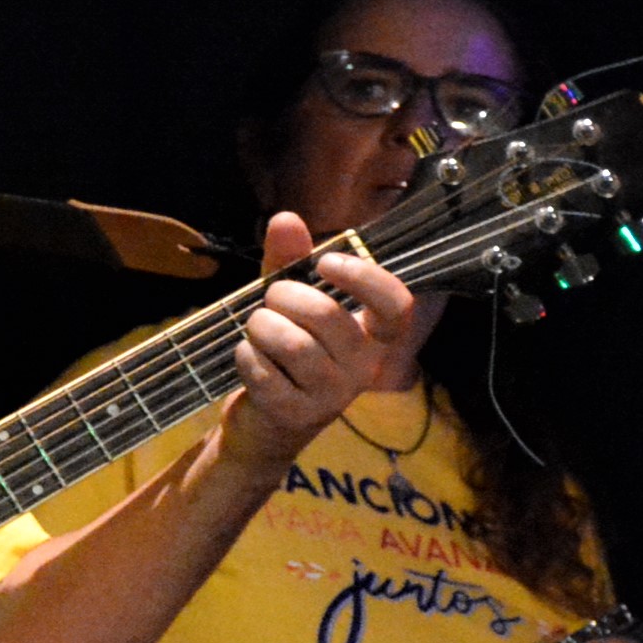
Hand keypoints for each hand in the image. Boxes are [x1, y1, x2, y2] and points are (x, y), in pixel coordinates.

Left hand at [215, 213, 419, 468]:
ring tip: (257, 328)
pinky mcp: (296, 415)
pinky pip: (264, 372)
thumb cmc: (283, 351)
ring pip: (292, 344)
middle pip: (327, 316)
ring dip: (261, 326)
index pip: (396, 306)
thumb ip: (289, 262)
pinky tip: (248, 357)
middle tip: (269, 298)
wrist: (264, 423)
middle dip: (284, 296)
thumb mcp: (287, 303)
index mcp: (372, 336)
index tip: (326, 261)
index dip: (366, 278)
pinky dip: (246, 356)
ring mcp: (332, 395)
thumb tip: (286, 218)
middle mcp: (363, 367)